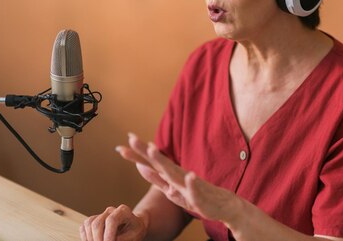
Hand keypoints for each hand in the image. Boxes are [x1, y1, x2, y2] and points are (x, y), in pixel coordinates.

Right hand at [79, 204, 147, 240]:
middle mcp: (110, 210)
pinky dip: (85, 237)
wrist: (133, 227)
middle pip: (97, 223)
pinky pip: (84, 227)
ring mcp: (101, 214)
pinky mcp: (93, 220)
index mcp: (123, 211)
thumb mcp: (133, 236)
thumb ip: (122, 239)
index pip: (111, 220)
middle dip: (98, 239)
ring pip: (89, 224)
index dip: (108, 235)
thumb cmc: (134, 231)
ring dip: (91, 238)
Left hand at [116, 133, 242, 224]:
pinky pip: (195, 189)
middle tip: (131, 138)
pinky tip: (190, 176)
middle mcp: (177, 175)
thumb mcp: (171, 189)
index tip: (120, 146)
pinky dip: (192, 183)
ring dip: (163, 161)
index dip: (136, 154)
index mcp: (169, 174)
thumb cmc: (195, 195)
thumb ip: (156, 178)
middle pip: (158, 161)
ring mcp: (189, 184)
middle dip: (144, 150)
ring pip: (174, 172)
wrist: (222, 204)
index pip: (149, 162)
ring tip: (151, 150)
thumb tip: (140, 165)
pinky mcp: (200, 195)